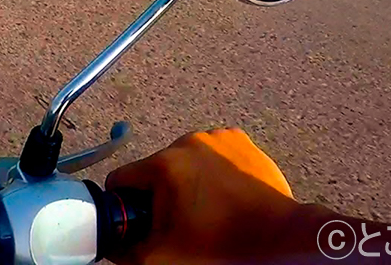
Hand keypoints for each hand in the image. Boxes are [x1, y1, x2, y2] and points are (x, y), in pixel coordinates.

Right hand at [104, 127, 335, 264]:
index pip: (121, 179)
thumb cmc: (224, 248)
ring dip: (187, 182)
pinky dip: (212, 171)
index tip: (139, 223)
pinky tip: (224, 195)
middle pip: (154, 170)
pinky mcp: (239, 140)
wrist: (280, 241)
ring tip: (207, 211)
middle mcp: (188, 141)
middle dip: (161, 196)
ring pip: (184, 161)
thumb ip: (124, 250)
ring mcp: (216, 138)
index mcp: (164, 164)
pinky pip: (212, 154)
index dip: (124, 205)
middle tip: (180, 225)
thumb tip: (110, 244)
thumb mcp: (163, 258)